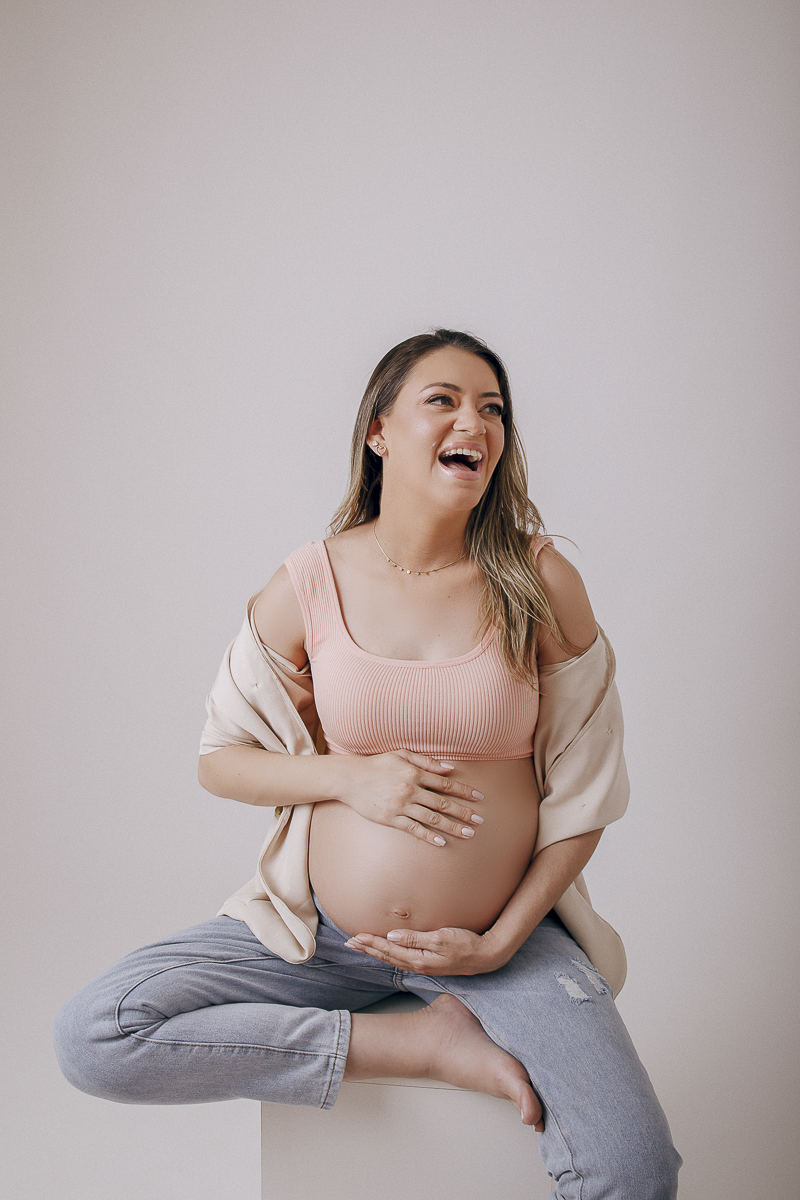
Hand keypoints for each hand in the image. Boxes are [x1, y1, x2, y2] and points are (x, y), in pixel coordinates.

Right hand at [331, 751, 484, 846]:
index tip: (479, 798)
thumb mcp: (401, 754)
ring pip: (432, 818)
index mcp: (414, 772)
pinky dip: (429, 836)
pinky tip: (442, 842)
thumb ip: (426, 761)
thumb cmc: (377, 764)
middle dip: (464, 812)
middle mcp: (410, 789)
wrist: (350, 778)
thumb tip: (450, 767)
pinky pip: (413, 829)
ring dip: (452, 826)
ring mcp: (400, 805)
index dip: (464, 791)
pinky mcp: (390, 818)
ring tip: (468, 833)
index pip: (445, 783)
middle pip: (443, 803)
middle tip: (480, 820)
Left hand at [344, 925, 504, 975]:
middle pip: (387, 956)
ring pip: (393, 959)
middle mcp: (418, 964)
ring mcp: (424, 965)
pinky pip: (403, 959)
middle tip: (349, 943)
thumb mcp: (440, 938)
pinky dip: (390, 954)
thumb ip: (415, 938)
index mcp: (418, 959)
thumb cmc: (466, 944)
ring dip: (376, 952)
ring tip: (362, 947)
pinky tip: (387, 951)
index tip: (355, 937)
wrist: (486, 956)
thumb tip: (391, 935)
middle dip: (367, 949)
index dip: (370, 943)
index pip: (388, 949)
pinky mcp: (430, 963)